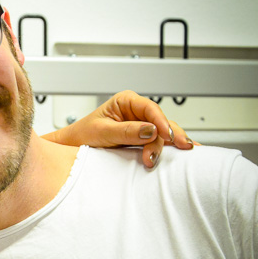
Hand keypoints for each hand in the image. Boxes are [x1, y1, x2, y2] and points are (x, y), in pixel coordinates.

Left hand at [42, 90, 195, 167]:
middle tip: (175, 148)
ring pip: (163, 133)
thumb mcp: (103, 131)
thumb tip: (150, 130)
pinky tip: (185, 152)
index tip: (167, 135)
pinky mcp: (143, 139)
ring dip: (168, 146)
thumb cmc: (83, 134)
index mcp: (126, 101)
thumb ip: (126, 131)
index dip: (161, 121)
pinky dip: (170, 148)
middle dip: (167, 137)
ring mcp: (141, 126)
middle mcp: (136, 112)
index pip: (150, 108)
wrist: (73, 147)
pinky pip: (160, 142)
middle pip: (160, 122)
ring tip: (174, 157)